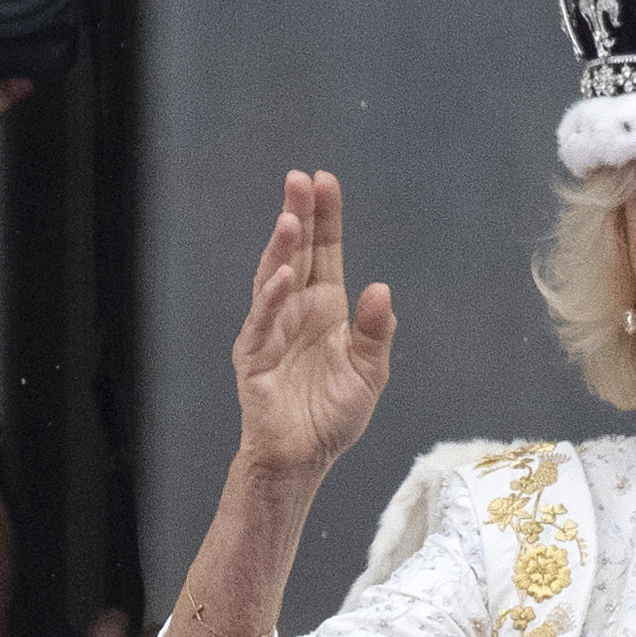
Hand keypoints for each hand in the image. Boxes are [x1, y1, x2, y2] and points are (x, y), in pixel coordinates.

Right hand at [231, 172, 394, 483]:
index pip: (324, 252)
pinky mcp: (254, 357)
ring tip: (290, 218)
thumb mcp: (370, 372)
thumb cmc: (332, 415)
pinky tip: (283, 276)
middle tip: (299, 179)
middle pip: (296, 253)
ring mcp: (271, 330)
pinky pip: (263, 322)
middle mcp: (295, 310)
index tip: (325, 181)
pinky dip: (271, 298)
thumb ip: (377, 332)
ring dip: (280, 249)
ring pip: (273, 279)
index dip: (325, 218)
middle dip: (298, 215)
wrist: (304, 458)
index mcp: (324, 307)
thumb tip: (381, 287)